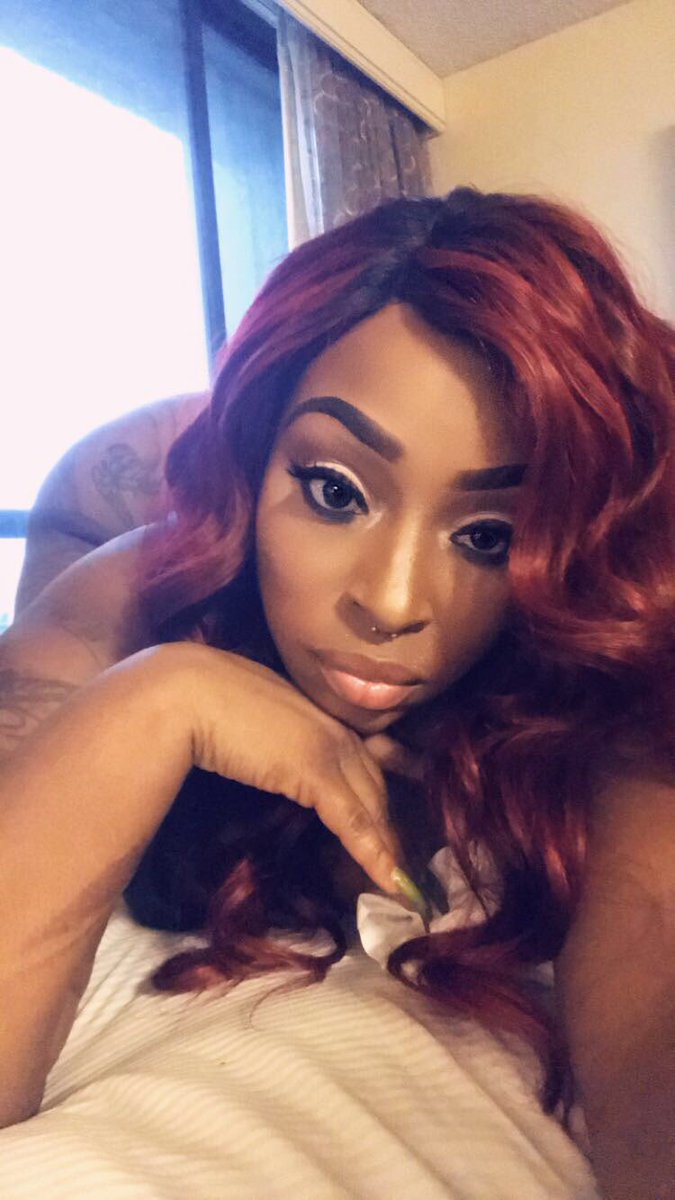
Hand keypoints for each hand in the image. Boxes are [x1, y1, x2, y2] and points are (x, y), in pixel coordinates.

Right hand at [171, 644, 405, 895]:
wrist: (188, 692)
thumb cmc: (204, 700)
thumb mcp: (253, 721)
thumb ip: (275, 737)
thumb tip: (269, 760)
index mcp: (320, 712)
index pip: (367, 759)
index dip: (381, 794)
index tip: (395, 823)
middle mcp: (335, 727)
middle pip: (376, 785)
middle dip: (390, 826)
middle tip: (401, 864)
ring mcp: (330, 747)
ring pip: (373, 806)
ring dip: (388, 847)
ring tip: (400, 884)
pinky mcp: (317, 771)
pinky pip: (354, 821)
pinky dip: (374, 854)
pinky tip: (388, 880)